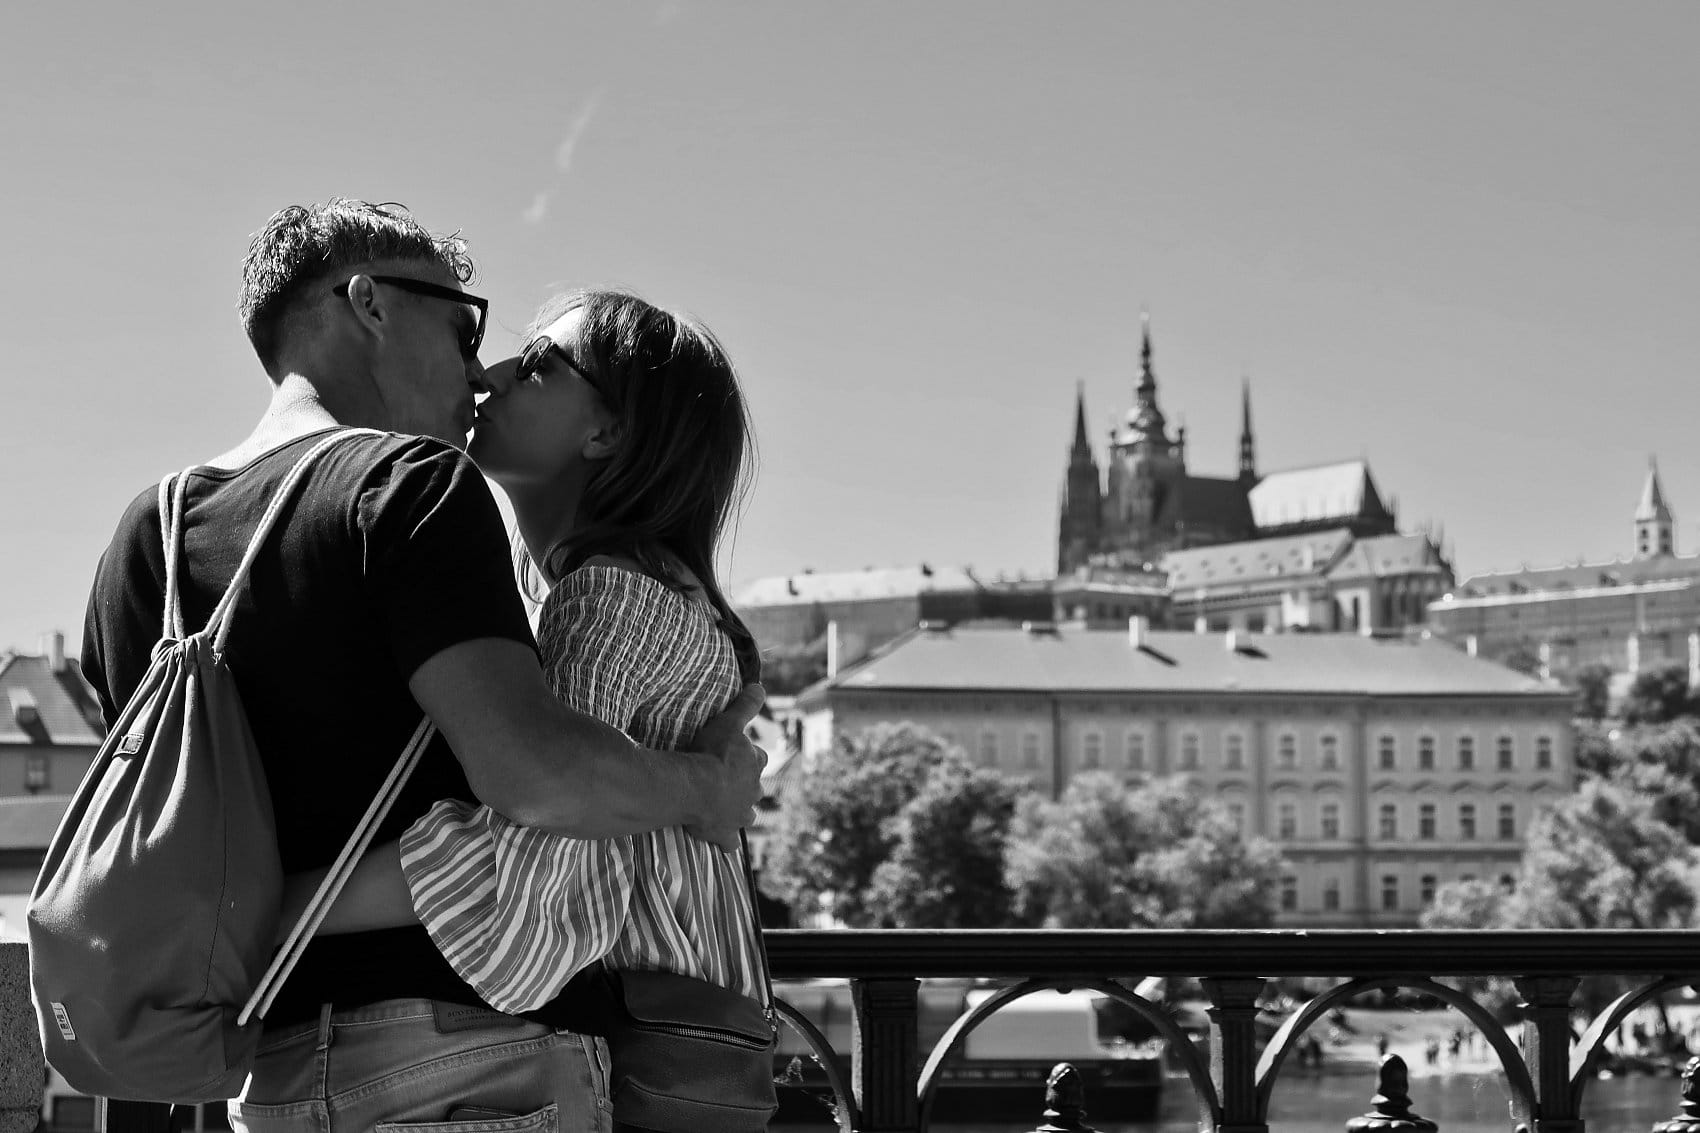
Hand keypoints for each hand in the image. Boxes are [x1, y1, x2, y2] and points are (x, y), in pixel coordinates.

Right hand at [685, 682, 767, 848]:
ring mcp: (740, 815)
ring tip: (721, 807)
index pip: (758, 758)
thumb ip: (745, 705)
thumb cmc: (713, 752)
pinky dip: (726, 841)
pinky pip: (730, 843)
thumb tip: (761, 685)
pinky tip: (720, 840)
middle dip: (744, 785)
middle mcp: (753, 791)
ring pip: (746, 815)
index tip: (733, 753)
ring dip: (738, 812)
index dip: (747, 756)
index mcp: (755, 764)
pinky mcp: (725, 834)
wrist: (698, 786)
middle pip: (754, 788)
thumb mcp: (728, 722)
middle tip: (723, 781)